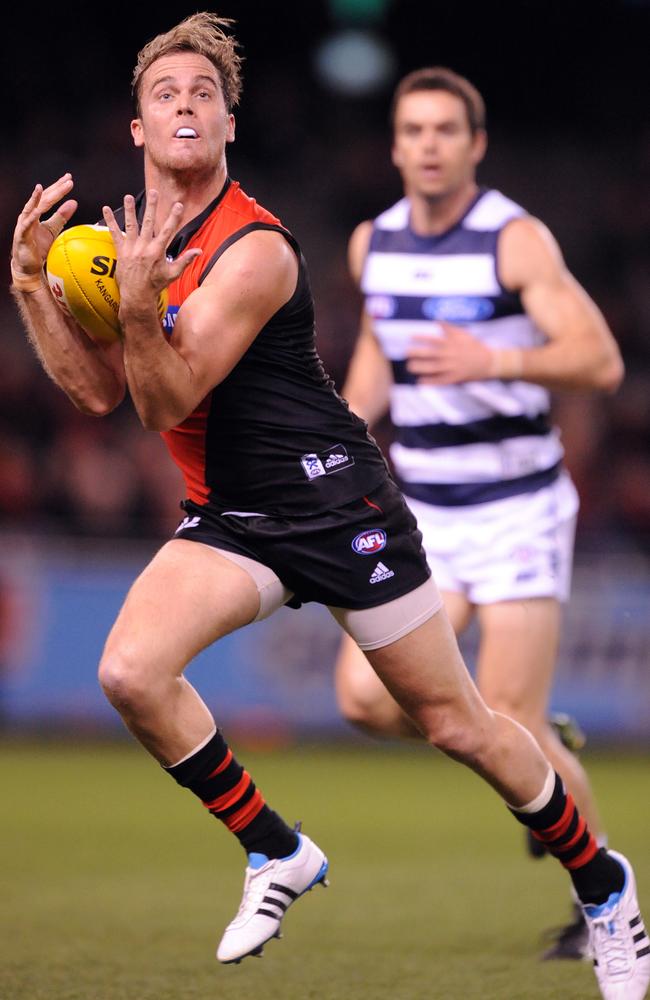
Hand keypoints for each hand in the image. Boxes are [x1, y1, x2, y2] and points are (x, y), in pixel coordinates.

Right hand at [11, 174, 77, 280]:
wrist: (28, 265)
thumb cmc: (37, 246)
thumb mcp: (52, 229)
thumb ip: (61, 216)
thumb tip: (74, 202)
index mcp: (36, 213)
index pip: (49, 197)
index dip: (58, 188)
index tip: (69, 179)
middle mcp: (28, 215)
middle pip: (42, 199)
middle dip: (55, 189)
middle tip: (67, 180)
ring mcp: (24, 225)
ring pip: (30, 209)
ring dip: (35, 198)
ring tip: (40, 188)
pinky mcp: (21, 236)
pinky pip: (26, 226)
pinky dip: (31, 217)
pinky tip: (36, 211)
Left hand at [102, 191, 200, 315]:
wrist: (137, 296)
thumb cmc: (156, 285)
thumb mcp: (173, 273)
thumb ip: (185, 260)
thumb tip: (199, 251)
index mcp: (158, 252)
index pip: (168, 230)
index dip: (174, 217)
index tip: (178, 205)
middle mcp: (144, 247)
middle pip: (148, 222)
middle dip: (152, 206)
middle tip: (153, 192)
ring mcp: (131, 248)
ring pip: (131, 225)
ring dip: (129, 209)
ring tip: (128, 196)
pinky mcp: (121, 251)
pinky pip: (114, 234)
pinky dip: (110, 221)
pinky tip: (105, 209)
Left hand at [406, 321, 493, 383]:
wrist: (488, 362)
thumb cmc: (474, 346)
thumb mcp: (463, 334)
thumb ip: (449, 328)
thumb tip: (438, 320)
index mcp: (452, 343)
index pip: (433, 340)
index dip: (421, 338)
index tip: (410, 337)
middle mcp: (450, 355)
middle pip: (431, 354)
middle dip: (417, 353)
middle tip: (406, 353)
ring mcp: (452, 367)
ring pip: (433, 368)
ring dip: (420, 367)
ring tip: (410, 367)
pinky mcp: (454, 378)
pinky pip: (440, 381)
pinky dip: (430, 382)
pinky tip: (420, 382)